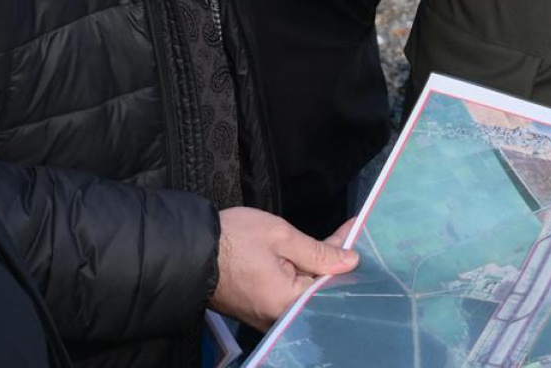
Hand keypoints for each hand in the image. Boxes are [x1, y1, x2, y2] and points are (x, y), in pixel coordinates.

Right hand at [210, 207, 357, 330]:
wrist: (191, 251)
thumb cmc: (234, 240)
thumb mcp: (280, 236)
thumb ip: (317, 251)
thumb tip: (349, 260)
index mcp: (287, 302)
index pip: (330, 286)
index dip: (347, 260)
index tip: (359, 238)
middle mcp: (279, 316)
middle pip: (319, 290)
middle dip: (336, 261)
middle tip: (351, 232)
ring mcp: (268, 315)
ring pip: (305, 290)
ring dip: (321, 265)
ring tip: (338, 238)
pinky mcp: (260, 308)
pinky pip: (290, 292)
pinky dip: (304, 272)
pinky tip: (314, 253)